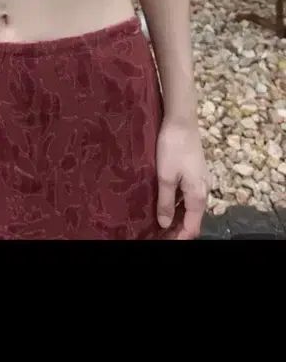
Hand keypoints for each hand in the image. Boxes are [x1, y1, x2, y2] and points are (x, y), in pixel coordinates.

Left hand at [156, 117, 208, 239]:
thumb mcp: (165, 176)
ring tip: (158, 222)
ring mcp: (200, 180)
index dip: (179, 238)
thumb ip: (165, 201)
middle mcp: (203, 190)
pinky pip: (188, 195)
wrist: (182, 120)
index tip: (163, 241)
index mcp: (198, 195)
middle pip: (193, 219)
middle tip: (159, 234)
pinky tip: (164, 202)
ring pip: (190, 207)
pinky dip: (178, 204)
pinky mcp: (195, 172)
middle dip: (178, 229)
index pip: (192, 227)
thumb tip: (163, 223)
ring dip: (177, 217)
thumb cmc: (173, 147)